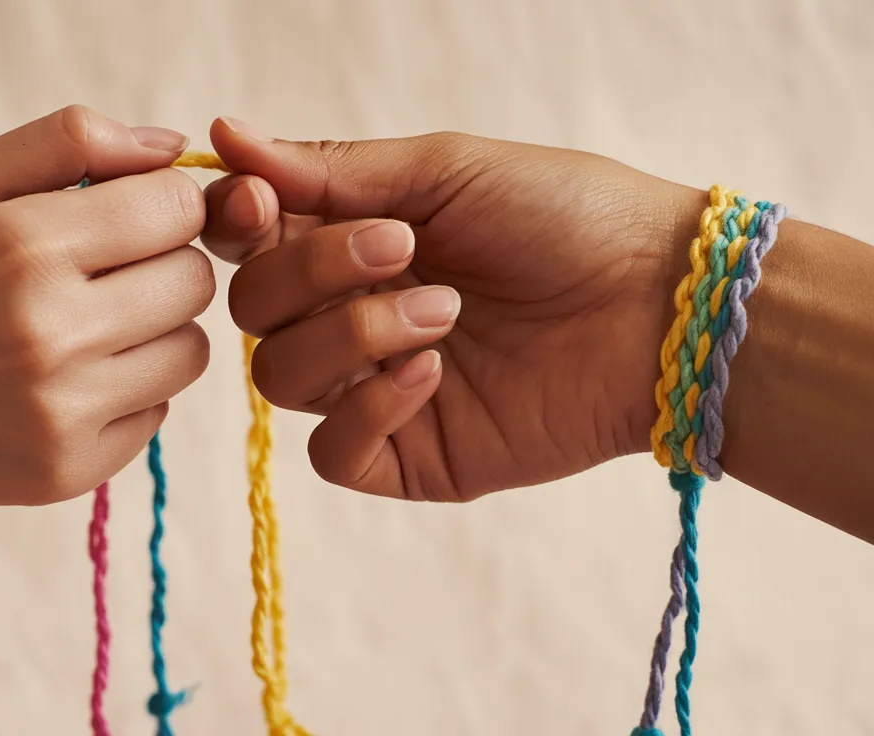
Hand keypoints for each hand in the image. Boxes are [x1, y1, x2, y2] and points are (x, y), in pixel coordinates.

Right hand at [0, 106, 212, 510]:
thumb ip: (65, 143)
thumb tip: (172, 149)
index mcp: (22, 247)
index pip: (176, 209)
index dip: (160, 202)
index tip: (124, 213)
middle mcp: (52, 335)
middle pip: (193, 281)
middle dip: (160, 262)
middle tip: (99, 269)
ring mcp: (59, 414)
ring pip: (190, 353)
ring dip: (154, 330)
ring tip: (85, 323)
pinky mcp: (62, 473)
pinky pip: (155, 416)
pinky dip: (126, 391)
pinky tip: (62, 379)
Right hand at [202, 117, 702, 501]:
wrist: (661, 303)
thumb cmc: (565, 215)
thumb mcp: (446, 170)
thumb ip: (332, 169)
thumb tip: (223, 133)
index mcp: (350, 240)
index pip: (246, 240)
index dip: (235, 222)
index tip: (260, 200)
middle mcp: (349, 313)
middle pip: (251, 308)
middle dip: (311, 272)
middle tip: (401, 249)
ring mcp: (372, 387)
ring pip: (280, 376)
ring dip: (352, 333)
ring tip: (445, 312)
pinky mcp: (406, 455)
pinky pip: (330, 451)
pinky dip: (367, 409)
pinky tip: (432, 374)